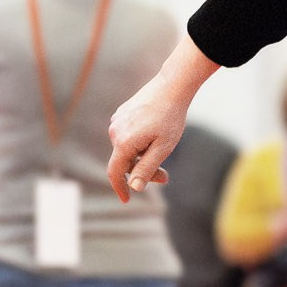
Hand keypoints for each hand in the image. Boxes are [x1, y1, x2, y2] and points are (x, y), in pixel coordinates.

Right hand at [107, 36, 217, 200]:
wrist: (172, 87)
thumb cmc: (170, 118)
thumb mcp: (163, 148)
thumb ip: (147, 168)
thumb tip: (134, 187)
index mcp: (123, 142)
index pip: (115, 172)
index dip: (120, 188)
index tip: (126, 200)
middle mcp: (115, 132)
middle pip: (124, 161)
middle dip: (142, 172)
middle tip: (166, 178)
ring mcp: (117, 121)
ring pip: (127, 149)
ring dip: (143, 157)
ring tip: (165, 150)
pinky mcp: (122, 114)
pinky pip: (129, 136)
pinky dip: (140, 144)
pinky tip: (156, 135)